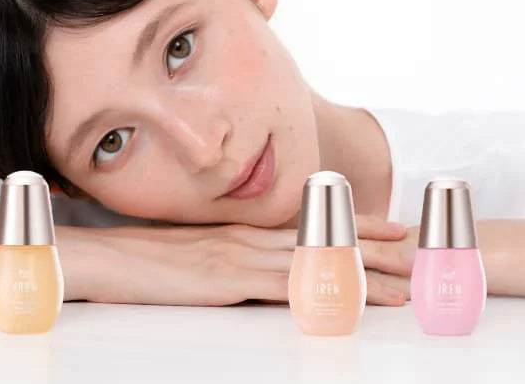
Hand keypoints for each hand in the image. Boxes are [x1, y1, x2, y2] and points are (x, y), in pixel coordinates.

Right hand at [59, 216, 409, 306]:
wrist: (105, 258)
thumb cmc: (142, 260)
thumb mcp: (194, 252)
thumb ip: (228, 256)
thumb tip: (257, 271)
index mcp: (242, 231)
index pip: (310, 222)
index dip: (355, 222)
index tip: (393, 225)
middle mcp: (249, 238)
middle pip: (324, 239)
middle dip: (374, 246)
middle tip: (419, 248)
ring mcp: (240, 258)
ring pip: (315, 263)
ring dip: (362, 275)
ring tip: (403, 286)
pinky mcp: (227, 281)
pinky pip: (283, 288)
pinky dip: (319, 294)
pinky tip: (345, 302)